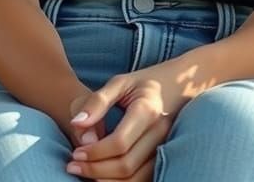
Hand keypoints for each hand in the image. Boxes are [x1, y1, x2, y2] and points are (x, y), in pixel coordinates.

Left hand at [64, 59, 199, 179]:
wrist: (180, 84)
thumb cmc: (144, 83)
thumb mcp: (120, 82)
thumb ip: (97, 101)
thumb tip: (76, 123)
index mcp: (147, 110)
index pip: (119, 143)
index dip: (94, 153)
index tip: (75, 153)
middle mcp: (160, 131)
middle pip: (126, 165)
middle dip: (95, 170)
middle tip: (73, 166)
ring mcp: (166, 147)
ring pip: (136, 179)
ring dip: (107, 181)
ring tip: (86, 172)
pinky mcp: (166, 157)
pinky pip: (144, 179)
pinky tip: (105, 175)